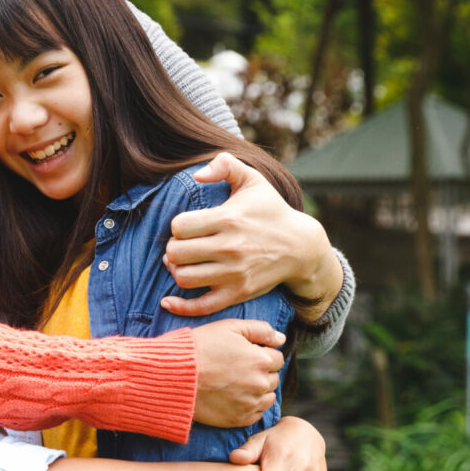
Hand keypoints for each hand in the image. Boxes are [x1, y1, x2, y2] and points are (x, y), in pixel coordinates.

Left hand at [161, 153, 340, 318]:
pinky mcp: (238, 293)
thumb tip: (197, 174)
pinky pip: (201, 306)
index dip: (177, 226)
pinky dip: (181, 306)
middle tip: (184, 246)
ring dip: (177, 270)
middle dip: (174, 248)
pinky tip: (168, 300)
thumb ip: (224, 164)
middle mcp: (230, 248)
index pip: (179, 226)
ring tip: (185, 263)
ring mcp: (234, 273)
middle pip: (176, 253)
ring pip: (184, 277)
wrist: (301, 246)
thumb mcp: (252, 180)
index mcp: (229, 219)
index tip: (188, 227)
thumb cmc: (271, 210)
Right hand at [189, 318, 284, 427]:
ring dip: (258, 390)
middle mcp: (260, 384)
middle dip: (261, 372)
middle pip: (273, 378)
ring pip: (267, 397)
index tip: (245, 355)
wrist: (174, 375)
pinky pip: (255, 414)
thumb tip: (281, 339)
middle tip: (238, 369)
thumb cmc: (199, 347)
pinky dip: (248, 406)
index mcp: (261, 360)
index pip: (278, 358)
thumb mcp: (229, 327)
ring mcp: (250, 403)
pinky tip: (233, 397)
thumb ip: (260, 330)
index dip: (262, 354)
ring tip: (236, 383)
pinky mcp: (239, 419)